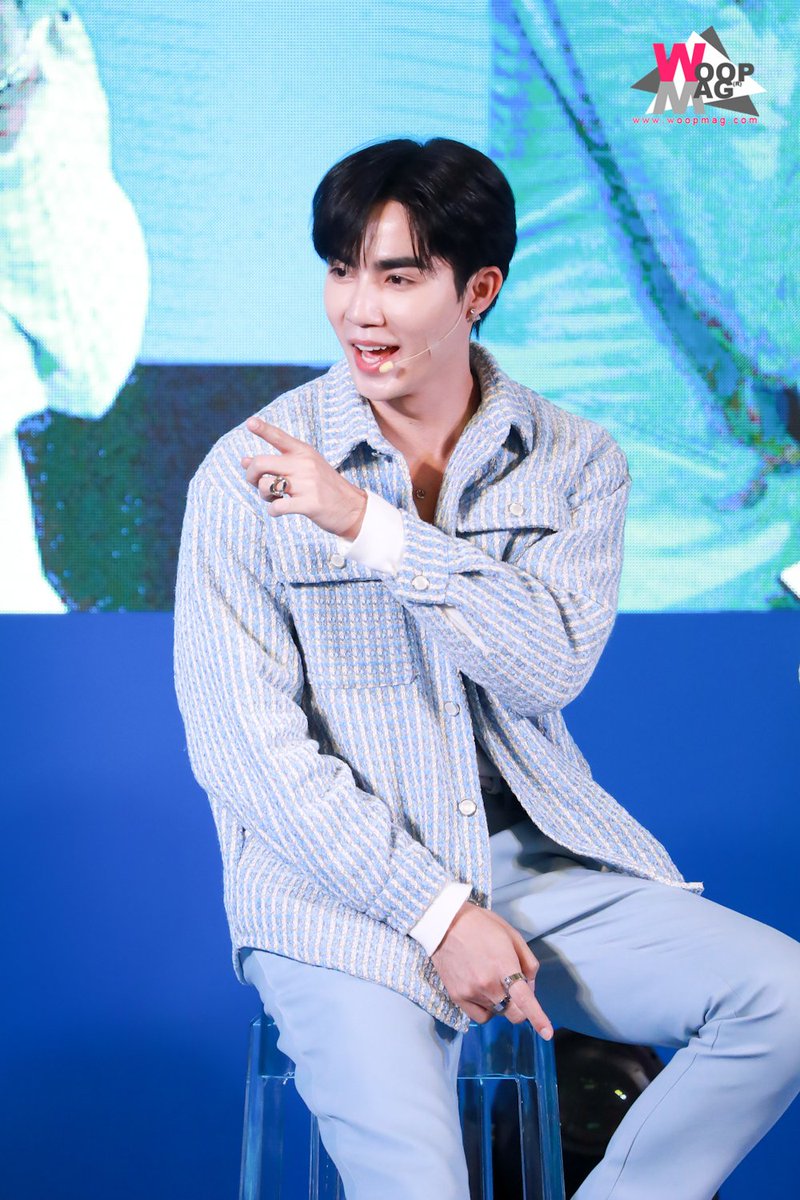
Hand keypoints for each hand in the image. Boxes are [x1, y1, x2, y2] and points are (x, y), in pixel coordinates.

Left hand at [241, 416, 367, 539]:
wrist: (352, 508)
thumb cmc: (323, 487)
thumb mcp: (304, 468)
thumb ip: (276, 463)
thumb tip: (244, 460)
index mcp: (304, 452)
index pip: (279, 437)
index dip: (263, 429)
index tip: (250, 422)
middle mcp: (304, 465)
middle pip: (261, 463)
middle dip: (250, 474)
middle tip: (254, 481)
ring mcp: (307, 484)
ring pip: (265, 486)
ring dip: (263, 495)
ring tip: (274, 498)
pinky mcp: (309, 504)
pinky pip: (276, 507)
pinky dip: (273, 511)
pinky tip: (279, 510)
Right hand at [432, 901, 553, 1038]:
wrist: (445, 924)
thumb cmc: (482, 925)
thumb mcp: (513, 936)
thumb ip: (528, 963)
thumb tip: (530, 987)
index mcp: (504, 966)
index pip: (525, 1000)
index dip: (538, 1019)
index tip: (547, 1033)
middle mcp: (488, 985)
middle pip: (514, 1014)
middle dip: (521, 1007)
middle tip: (515, 989)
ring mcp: (471, 993)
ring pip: (498, 1013)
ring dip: (502, 1002)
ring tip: (492, 980)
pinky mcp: (458, 997)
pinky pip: (481, 1017)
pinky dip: (487, 1010)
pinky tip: (483, 993)